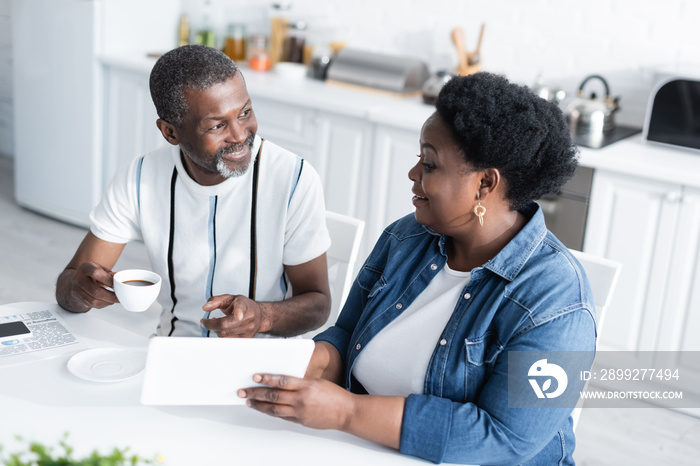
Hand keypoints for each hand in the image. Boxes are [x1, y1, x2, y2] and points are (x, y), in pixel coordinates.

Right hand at [67, 262, 117, 309]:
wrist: (78, 279)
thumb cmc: (92, 273)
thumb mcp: (101, 269)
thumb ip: (110, 274)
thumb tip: (121, 279)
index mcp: (85, 268)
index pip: (96, 273)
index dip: (108, 281)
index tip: (118, 285)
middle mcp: (78, 279)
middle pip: (95, 291)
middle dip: (110, 296)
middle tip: (120, 297)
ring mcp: (76, 290)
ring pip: (94, 300)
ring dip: (108, 302)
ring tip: (116, 300)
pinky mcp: (78, 299)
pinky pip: (92, 305)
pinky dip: (103, 304)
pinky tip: (109, 301)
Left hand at [200, 294, 269, 337]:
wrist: (258, 314)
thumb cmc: (242, 306)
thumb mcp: (229, 298)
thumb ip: (215, 300)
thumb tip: (205, 308)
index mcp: (243, 305)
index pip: (241, 308)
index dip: (239, 312)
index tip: (239, 316)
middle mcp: (248, 318)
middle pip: (225, 325)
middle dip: (211, 324)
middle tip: (205, 321)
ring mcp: (249, 329)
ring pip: (224, 335)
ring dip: (216, 330)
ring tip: (217, 323)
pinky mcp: (246, 338)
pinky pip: (228, 341)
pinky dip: (221, 336)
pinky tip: (223, 330)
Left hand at [238, 373, 353, 429]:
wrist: (346, 412)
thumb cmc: (333, 394)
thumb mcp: (316, 381)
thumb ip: (299, 381)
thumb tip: (280, 381)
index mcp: (306, 385)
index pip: (282, 380)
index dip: (267, 378)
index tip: (255, 376)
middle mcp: (301, 399)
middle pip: (274, 395)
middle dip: (256, 393)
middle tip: (243, 391)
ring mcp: (300, 412)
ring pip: (274, 408)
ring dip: (259, 405)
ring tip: (249, 401)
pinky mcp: (300, 421)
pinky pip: (282, 416)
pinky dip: (271, 412)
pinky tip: (264, 408)